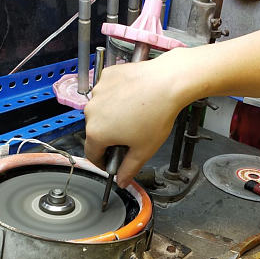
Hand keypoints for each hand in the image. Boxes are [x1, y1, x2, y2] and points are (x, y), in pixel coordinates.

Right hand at [84, 51, 186, 186]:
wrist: (168, 83)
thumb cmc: (157, 114)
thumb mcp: (143, 150)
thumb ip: (129, 169)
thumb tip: (122, 181)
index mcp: (97, 133)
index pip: (92, 154)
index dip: (103, 162)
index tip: (112, 160)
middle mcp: (92, 111)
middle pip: (96, 131)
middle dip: (110, 136)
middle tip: (131, 136)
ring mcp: (98, 92)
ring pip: (101, 110)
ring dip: (112, 115)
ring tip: (134, 115)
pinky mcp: (106, 77)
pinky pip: (107, 91)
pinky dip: (116, 96)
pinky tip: (133, 98)